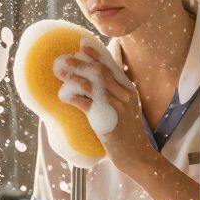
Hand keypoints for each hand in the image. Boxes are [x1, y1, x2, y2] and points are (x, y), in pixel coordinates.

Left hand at [56, 46, 155, 174]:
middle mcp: (124, 95)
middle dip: (81, 62)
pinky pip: (87, 104)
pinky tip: (65, 95)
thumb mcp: (127, 109)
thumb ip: (116, 95)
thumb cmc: (129, 134)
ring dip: (74, 76)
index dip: (96, 55)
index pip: (111, 66)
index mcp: (129, 90)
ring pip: (92, 84)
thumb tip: (96, 84)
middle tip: (66, 57)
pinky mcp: (107, 119)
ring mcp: (117, 106)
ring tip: (61, 71)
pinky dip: (75, 98)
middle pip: (100, 72)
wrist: (137, 155)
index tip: (83, 45)